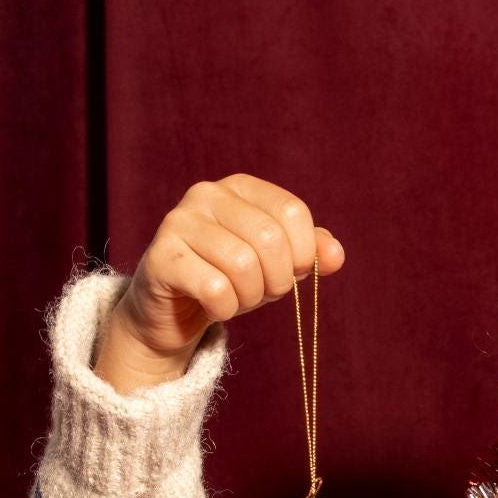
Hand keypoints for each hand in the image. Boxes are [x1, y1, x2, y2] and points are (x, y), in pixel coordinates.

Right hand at [96, 175, 344, 393]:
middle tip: (262, 292)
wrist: (171, 311)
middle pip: (270, 239)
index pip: (293, 212)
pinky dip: (225, 309)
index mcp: (240, 187)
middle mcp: (206, 194)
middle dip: (278, 280)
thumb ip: (310, 253)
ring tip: (236, 298)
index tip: (292, 272)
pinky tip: (213, 305)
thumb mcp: (276, 264)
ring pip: (243, 265)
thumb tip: (336, 255)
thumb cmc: (228, 279)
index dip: (304, 253)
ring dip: (250, 296)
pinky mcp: (162, 257)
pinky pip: (215, 289)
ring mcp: (179, 222)